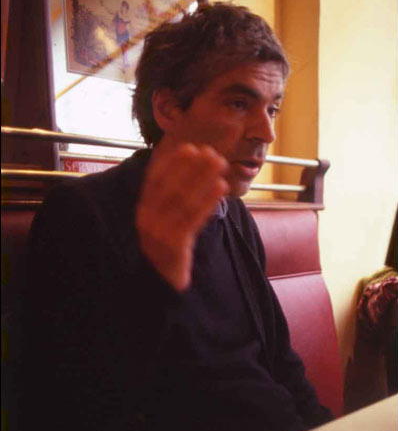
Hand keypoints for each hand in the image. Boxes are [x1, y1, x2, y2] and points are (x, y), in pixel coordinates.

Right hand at [135, 141, 228, 291]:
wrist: (163, 281)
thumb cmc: (170, 246)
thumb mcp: (168, 219)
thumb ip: (174, 197)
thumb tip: (193, 166)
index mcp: (144, 209)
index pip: (155, 180)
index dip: (172, 162)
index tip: (190, 148)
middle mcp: (147, 218)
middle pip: (171, 187)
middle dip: (192, 167)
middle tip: (212, 153)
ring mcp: (158, 232)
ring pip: (183, 200)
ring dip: (203, 179)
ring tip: (220, 165)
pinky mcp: (172, 245)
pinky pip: (192, 219)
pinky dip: (208, 200)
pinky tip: (221, 187)